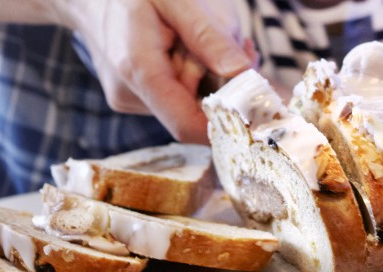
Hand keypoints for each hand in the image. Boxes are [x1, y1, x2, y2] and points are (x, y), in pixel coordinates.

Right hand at [58, 0, 256, 143]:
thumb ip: (207, 34)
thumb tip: (241, 71)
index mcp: (138, 70)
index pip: (187, 125)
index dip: (225, 121)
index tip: (252, 98)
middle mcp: (130, 95)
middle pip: (194, 110)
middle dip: (221, 81)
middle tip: (235, 43)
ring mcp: (130, 99)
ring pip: (186, 102)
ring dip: (205, 75)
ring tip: (197, 37)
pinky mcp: (133, 97)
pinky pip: (173, 95)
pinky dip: (189, 75)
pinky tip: (182, 46)